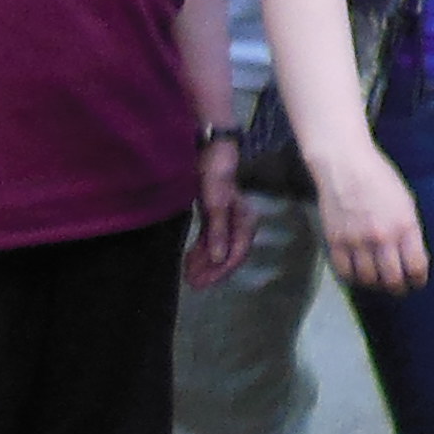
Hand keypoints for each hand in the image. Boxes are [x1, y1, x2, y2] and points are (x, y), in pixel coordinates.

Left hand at [186, 140, 255, 288]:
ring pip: (217, 248)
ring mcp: (225, 219)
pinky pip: (208, 239)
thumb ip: (218, 231)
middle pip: (227, 254)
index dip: (220, 270)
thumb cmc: (217, 173)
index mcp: (244, 221)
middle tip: (193, 284)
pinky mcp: (214, 215)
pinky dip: (200, 251)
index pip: (236, 253)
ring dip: (205, 263)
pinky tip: (190, 259)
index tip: (202, 283)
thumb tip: (218, 258)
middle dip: (211, 270)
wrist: (211, 148)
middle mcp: (238, 223)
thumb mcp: (216, 203)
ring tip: (189, 276)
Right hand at [320, 143, 428, 293]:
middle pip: (393, 279)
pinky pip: (345, 272)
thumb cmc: (380, 180)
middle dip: (399, 288)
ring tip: (378, 281)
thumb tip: (413, 259)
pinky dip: (353, 278)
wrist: (344, 165)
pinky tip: (358, 274)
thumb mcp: (406, 202)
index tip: (417, 282)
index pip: (416, 267)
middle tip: (399, 288)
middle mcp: (382, 237)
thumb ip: (409, 231)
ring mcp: (357, 241)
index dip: (418, 280)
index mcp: (405, 225)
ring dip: (376, 284)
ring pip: (368, 280)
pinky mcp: (336, 241)